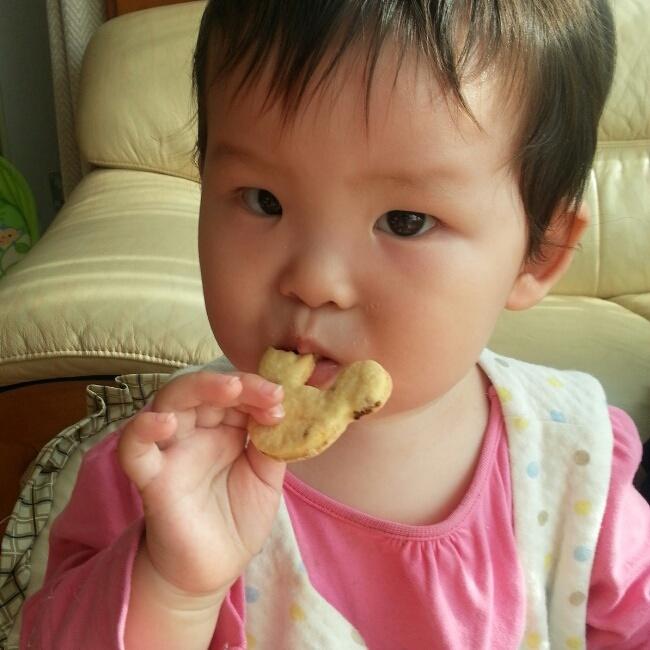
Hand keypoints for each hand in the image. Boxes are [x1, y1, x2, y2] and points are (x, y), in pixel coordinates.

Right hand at [118, 370, 285, 596]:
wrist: (215, 568)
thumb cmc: (239, 518)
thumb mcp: (267, 477)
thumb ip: (270, 445)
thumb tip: (281, 411)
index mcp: (224, 427)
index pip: (236, 394)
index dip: (258, 391)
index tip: (282, 401)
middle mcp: (196, 431)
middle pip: (203, 389)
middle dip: (236, 383)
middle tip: (269, 392)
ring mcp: (171, 450)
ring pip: (170, 402)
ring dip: (199, 388)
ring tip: (231, 388)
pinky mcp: (151, 477)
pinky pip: (133, 447)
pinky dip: (142, 429)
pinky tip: (164, 422)